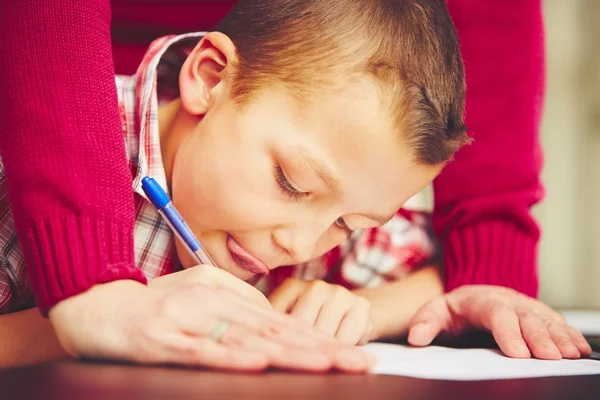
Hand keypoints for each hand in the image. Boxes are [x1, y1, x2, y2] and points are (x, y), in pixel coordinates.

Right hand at [49, 266, 374, 372]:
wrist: (97, 305)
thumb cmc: (155, 303)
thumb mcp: (201, 291)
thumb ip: (237, 301)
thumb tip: (272, 319)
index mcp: (226, 294)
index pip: (281, 321)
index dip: (319, 337)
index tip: (354, 350)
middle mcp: (214, 303)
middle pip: (275, 330)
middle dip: (321, 348)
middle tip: (361, 360)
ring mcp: (189, 320)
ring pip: (247, 340)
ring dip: (290, 353)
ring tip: (328, 364)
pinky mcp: (164, 338)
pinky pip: (202, 350)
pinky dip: (232, 356)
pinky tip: (260, 363)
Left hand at [407, 285, 591, 359]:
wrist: (477, 291)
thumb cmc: (457, 307)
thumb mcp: (436, 311)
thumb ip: (425, 322)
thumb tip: (415, 338)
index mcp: (482, 300)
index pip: (496, 313)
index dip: (507, 332)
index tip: (516, 352)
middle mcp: (508, 301)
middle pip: (526, 318)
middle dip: (539, 337)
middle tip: (548, 357)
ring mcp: (527, 307)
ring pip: (546, 320)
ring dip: (559, 337)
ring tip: (569, 354)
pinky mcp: (540, 315)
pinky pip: (558, 323)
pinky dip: (570, 335)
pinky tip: (580, 348)